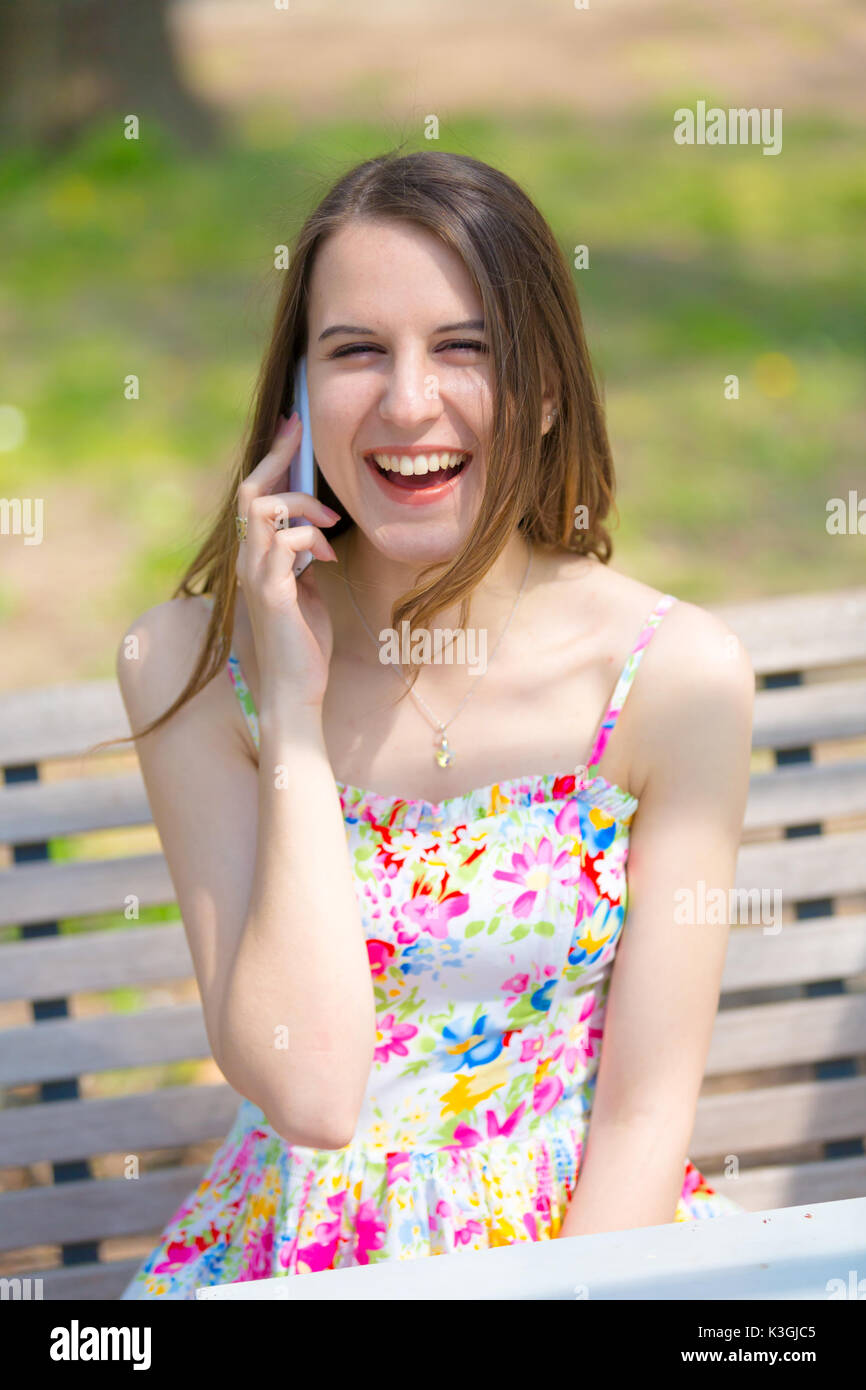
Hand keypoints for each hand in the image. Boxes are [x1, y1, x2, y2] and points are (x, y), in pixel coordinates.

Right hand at [235, 413, 341, 709]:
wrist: (296, 690)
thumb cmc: (304, 642)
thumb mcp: (306, 588)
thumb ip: (303, 557)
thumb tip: (316, 530)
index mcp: (256, 558)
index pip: (256, 496)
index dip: (273, 458)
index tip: (294, 427)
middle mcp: (247, 561)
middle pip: (251, 491)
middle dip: (278, 455)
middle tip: (302, 431)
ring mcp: (256, 575)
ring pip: (264, 510)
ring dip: (303, 505)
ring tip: (332, 522)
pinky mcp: (272, 593)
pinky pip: (285, 544)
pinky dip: (312, 539)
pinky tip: (329, 556)